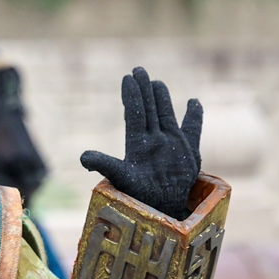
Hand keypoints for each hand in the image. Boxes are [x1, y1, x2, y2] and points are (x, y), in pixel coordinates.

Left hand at [80, 67, 201, 219]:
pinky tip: (194, 102)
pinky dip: (195, 117)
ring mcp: (171, 143)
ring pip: (166, 114)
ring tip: (156, 82)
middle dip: (143, 89)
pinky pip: (194, 130)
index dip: (131, 95)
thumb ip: (104, 164)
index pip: (134, 112)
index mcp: (138, 143)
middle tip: (138, 69)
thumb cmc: (138, 195)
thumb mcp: (120, 178)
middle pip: (148, 108)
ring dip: (162, 98)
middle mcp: (154, 139)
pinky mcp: (189, 152)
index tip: (127, 76)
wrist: (162, 208)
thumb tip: (82, 157)